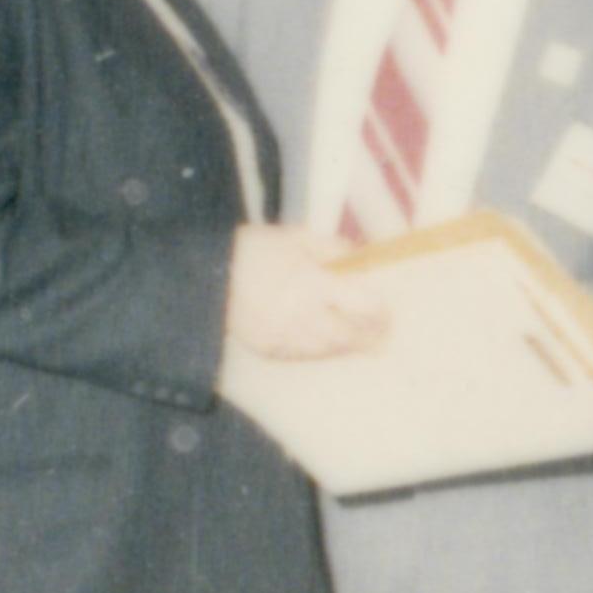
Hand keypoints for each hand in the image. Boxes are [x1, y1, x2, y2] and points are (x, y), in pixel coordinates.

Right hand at [225, 226, 388, 362]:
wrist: (207, 273)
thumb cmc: (255, 249)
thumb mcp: (296, 237)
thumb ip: (332, 248)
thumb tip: (361, 256)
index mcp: (312, 285)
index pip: (360, 306)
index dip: (378, 312)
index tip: (386, 312)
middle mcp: (302, 316)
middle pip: (347, 336)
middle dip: (368, 338)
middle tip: (382, 337)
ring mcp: (284, 337)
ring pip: (326, 350)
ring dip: (345, 346)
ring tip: (358, 341)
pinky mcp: (269, 349)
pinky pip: (302, 355)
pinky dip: (318, 350)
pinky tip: (325, 343)